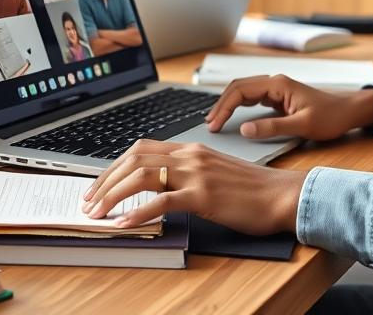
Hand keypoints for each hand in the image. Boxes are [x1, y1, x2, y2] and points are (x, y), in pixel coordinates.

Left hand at [81, 140, 306, 234]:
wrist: (284, 195)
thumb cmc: (254, 190)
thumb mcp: (216, 174)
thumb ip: (190, 175)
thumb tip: (161, 190)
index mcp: (192, 149)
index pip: (141, 149)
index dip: (114, 166)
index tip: (99, 185)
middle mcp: (191, 156)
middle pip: (134, 159)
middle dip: (104, 180)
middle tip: (88, 201)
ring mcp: (197, 174)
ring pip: (141, 176)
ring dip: (113, 195)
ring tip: (98, 213)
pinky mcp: (204, 195)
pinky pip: (162, 200)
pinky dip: (138, 212)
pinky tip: (125, 223)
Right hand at [204, 74, 372, 141]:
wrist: (349, 111)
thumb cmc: (331, 116)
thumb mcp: (303, 126)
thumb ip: (273, 128)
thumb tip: (245, 130)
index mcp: (278, 84)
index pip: (240, 90)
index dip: (224, 108)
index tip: (214, 124)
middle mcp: (275, 82)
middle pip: (238, 88)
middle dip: (221, 105)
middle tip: (209, 125)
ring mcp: (276, 89)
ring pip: (243, 92)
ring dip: (228, 105)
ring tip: (215, 121)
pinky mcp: (278, 97)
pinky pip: (252, 98)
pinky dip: (238, 107)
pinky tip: (232, 118)